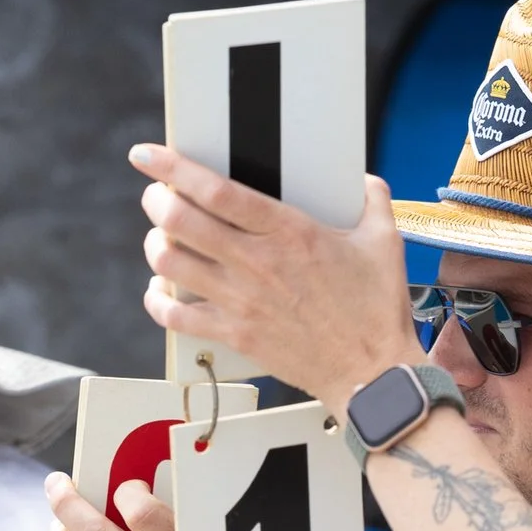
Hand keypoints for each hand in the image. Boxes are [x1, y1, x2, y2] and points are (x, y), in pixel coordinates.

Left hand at [129, 142, 419, 405]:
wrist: (371, 374)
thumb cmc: (377, 311)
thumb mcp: (384, 243)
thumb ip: (372, 202)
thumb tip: (365, 182)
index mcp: (288, 232)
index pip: (216, 191)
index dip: (173, 168)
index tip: (148, 156)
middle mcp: (257, 263)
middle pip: (180, 221)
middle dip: (157, 201)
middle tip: (157, 197)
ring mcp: (241, 301)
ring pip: (170, 263)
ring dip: (156, 246)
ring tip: (161, 240)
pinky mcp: (235, 335)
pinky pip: (175, 317)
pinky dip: (158, 301)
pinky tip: (160, 292)